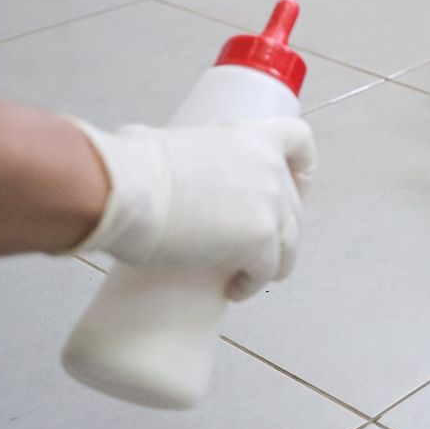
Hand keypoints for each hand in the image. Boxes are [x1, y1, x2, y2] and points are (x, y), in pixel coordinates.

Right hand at [68, 117, 314, 301]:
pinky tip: (232, 291)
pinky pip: (266, 272)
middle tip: (251, 249)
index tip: (293, 187)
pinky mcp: (261, 239)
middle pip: (293, 207)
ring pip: (289, 245)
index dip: (301, 168)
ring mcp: (270, 203)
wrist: (128, 190)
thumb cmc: (134, 165)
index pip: (299, 140)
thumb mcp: (175, 143)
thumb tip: (178, 168)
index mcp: (250, 137)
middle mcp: (269, 167)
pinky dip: (250, 284)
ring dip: (271, 265)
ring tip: (246, 278)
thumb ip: (196, 157)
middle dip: (277, 231)